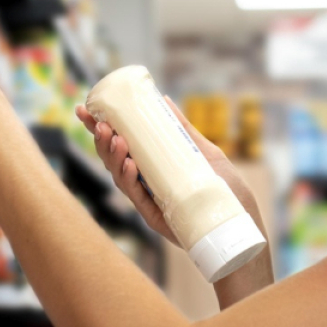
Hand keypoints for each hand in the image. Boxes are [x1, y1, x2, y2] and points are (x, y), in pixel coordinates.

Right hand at [74, 99, 261, 247]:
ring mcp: (149, 199)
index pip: (121, 143)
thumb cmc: (226, 191)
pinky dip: (129, 179)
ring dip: (113, 156)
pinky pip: (136, 196)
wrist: (241, 226)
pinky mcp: (155, 216)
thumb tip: (165, 100)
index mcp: (153, 165)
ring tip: (115, 138)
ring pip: (120, 176)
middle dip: (101, 139)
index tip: (85, 109)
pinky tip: (129, 163)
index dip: (101, 127)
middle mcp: (146, 182)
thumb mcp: (206, 153)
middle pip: (114, 158)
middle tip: (99, 123)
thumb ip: (185, 131)